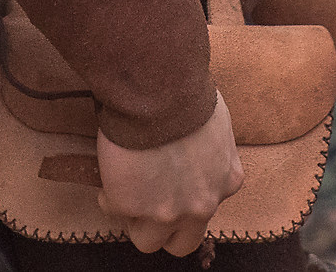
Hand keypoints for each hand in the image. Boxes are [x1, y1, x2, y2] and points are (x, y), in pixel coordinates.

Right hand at [95, 91, 243, 254]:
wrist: (158, 92)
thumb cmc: (187, 94)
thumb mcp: (217, 125)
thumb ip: (212, 150)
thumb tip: (196, 146)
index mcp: (227, 182)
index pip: (207, 209)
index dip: (184, 198)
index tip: (170, 183)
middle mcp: (201, 205)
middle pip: (183, 243)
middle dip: (165, 228)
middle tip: (148, 200)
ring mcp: (165, 211)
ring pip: (148, 241)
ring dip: (136, 220)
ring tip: (125, 192)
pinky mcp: (130, 205)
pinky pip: (113, 209)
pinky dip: (109, 195)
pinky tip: (110, 175)